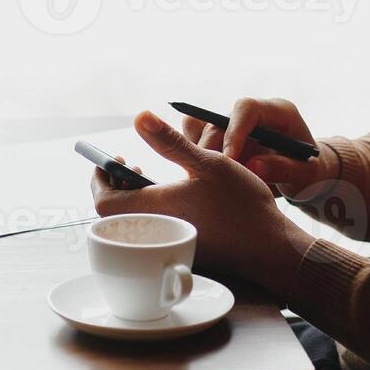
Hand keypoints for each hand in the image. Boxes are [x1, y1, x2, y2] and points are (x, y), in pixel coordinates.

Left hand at [90, 110, 316, 298]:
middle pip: (113, 215)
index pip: (103, 202)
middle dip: (115, 186)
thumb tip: (140, 118)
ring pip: (132, 223)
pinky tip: (170, 199)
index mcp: (154, 209)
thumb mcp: (208, 163)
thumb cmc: (242, 205)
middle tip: (129, 166)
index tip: (109, 162)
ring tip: (147, 179)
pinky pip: (151, 233)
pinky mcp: (180, 252)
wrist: (269, 247)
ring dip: (132, 199)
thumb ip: (170, 141)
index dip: (99, 180)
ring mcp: (167, 246)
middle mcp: (155, 232)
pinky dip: (150, 213)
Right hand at [180, 97, 336, 203]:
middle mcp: (253, 115)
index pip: (247, 109)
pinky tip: (201, 178)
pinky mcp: (224, 141)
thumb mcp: (306, 174)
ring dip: (201, 156)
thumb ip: (283, 168)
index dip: (233, 130)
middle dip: (211, 148)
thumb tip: (253, 166)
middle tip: (210, 177)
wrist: (306, 176)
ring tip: (204, 180)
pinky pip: (201, 142)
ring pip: (205, 132)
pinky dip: (198, 159)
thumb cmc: (310, 171)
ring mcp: (236, 127)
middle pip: (219, 121)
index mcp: (278, 112)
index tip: (228, 160)